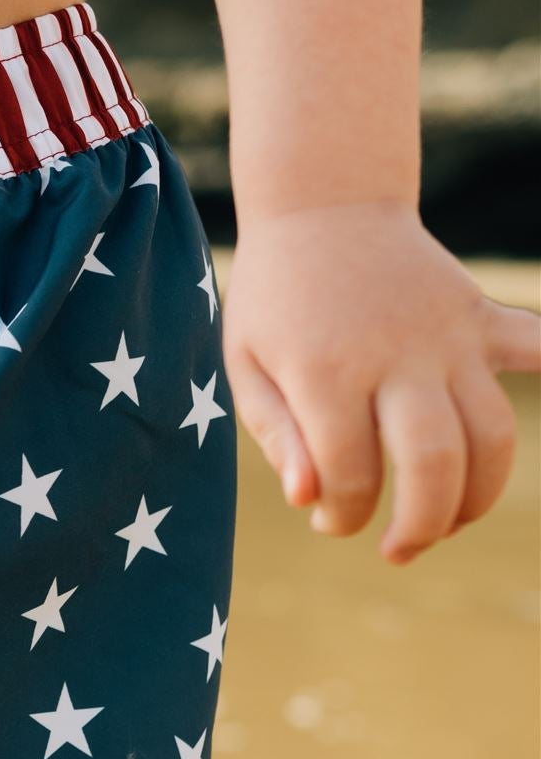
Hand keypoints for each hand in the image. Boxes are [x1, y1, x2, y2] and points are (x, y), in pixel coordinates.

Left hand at [224, 200, 539, 561]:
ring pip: (492, 432)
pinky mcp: (480, 318)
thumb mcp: (247, 366)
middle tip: (397, 549)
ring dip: (479, 494)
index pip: (350, 478)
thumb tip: (308, 498)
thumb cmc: (276, 301)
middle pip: (435, 463)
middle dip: (421, 524)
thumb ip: (275, 434)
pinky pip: (537, 346)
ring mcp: (449, 338)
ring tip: (447, 521)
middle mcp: (397, 358)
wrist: (324, 208)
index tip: (327, 519)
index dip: (342, 517)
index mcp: (328, 377)